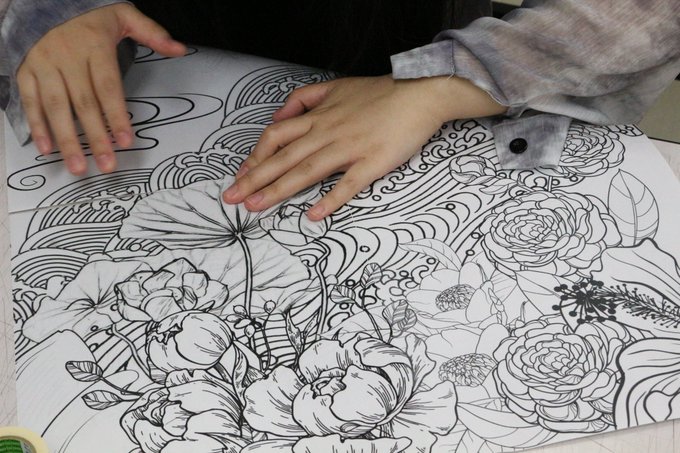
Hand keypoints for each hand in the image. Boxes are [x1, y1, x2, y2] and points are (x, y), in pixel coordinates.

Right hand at [16, 4, 185, 174]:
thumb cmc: (89, 13)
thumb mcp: (123, 14)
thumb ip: (152, 32)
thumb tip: (180, 49)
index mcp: (94, 45)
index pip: (108, 87)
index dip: (116, 116)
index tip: (126, 141)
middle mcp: (66, 56)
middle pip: (83, 103)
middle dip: (95, 138)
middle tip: (107, 165)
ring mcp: (43, 64)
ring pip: (55, 107)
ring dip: (66, 140)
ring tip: (78, 166)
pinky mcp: (26, 70)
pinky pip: (29, 101)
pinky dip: (36, 125)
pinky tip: (46, 149)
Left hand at [222, 75, 505, 219]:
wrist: (420, 93)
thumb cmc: (380, 92)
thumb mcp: (336, 85)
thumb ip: (305, 98)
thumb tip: (279, 115)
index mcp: (318, 116)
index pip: (276, 136)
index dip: (255, 157)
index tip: (241, 175)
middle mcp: (327, 132)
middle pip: (283, 157)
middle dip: (253, 179)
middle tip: (231, 199)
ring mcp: (349, 148)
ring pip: (306, 170)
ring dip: (278, 190)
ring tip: (255, 208)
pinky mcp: (372, 162)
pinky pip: (348, 184)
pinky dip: (330, 200)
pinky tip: (313, 216)